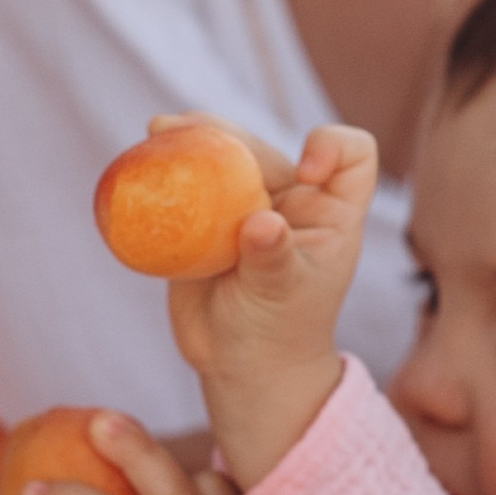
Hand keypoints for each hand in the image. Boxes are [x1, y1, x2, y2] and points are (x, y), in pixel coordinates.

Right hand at [164, 119, 380, 489]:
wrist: (239, 365)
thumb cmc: (280, 333)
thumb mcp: (284, 297)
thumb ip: (273, 257)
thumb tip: (260, 221)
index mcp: (329, 213)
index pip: (352, 155)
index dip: (331, 147)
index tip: (305, 171)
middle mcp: (290, 201)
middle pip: (264, 149)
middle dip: (229, 137)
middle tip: (186, 130)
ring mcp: (245, 209)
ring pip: (221, 160)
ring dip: (191, 139)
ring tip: (159, 129)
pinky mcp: (206, 223)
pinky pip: (188, 188)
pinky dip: (166, 172)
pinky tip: (143, 160)